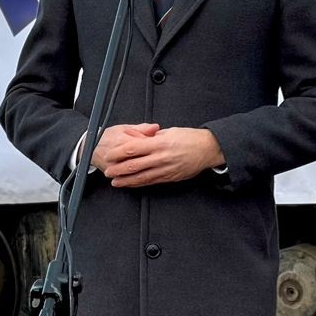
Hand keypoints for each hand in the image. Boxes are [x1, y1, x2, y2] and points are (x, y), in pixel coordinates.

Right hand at [91, 123, 159, 174]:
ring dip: (146, 170)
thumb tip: (156, 127)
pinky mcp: (113, 174)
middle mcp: (119, 154)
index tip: (161, 147)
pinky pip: (127, 178)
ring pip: (135, 171)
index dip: (155, 146)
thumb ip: (141, 128)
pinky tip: (145, 176)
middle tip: (159, 158)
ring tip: (154, 167)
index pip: (144, 144)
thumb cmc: (108, 136)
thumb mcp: (124, 128)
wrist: (90, 147)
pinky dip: (137, 178)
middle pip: (141, 159)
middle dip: (152, 159)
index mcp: (123, 140)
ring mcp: (115, 166)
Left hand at [100, 126, 224, 187]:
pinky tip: (132, 184)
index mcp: (159, 143)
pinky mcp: (170, 177)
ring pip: (141, 177)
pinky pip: (151, 181)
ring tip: (115, 182)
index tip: (110, 154)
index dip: (118, 153)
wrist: (208, 149)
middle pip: (134, 165)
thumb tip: (140, 138)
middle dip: (118, 169)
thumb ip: (153, 136)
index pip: (133, 148)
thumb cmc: (190, 138)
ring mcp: (165, 169)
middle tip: (108, 171)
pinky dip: (139, 183)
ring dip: (126, 180)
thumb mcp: (170, 131)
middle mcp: (160, 157)